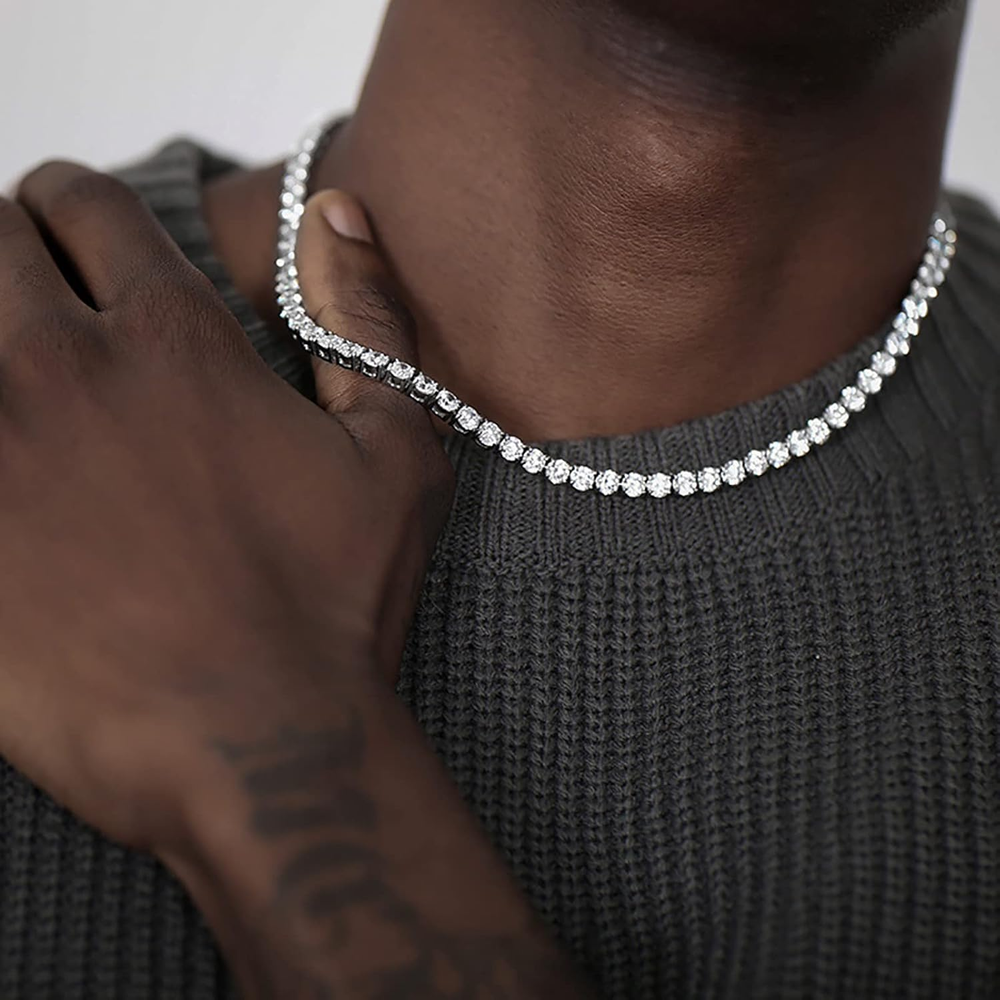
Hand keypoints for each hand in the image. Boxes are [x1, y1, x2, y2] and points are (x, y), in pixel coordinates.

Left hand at [0, 161, 452, 854]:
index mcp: (175, 340)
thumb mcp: (398, 452)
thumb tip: (337, 213)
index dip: (76, 207)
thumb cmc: (337, 603)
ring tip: (10, 382)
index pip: (85, 203)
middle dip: (5, 247)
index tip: (76, 237)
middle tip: (27, 297)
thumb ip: (366, 319)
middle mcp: (63, 369)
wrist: (259, 745)